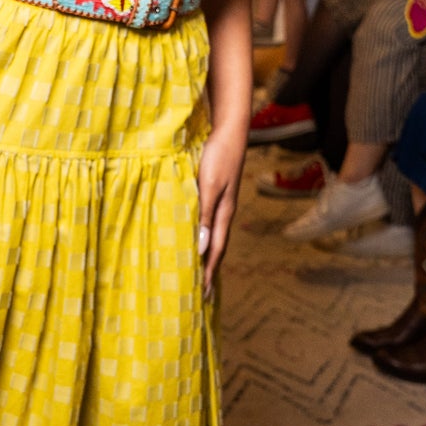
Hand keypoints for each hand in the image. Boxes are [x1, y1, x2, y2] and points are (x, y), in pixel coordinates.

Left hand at [197, 127, 245, 297]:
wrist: (230, 130)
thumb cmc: (218, 156)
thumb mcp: (208, 186)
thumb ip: (203, 215)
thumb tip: (200, 246)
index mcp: (223, 214)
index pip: (215, 250)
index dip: (208, 272)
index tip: (202, 295)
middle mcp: (223, 212)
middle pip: (216, 247)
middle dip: (208, 270)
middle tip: (200, 294)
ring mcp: (221, 203)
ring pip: (213, 236)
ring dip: (206, 255)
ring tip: (197, 272)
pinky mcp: (215, 192)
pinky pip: (208, 222)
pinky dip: (203, 236)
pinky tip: (196, 237)